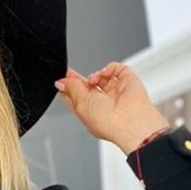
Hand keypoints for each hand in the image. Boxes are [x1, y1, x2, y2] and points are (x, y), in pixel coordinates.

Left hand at [55, 63, 170, 152]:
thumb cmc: (107, 121)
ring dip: (95, 75)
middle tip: (69, 72)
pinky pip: (116, 69)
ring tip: (94, 81)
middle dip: (78, 79)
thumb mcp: (81, 104)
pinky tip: (106, 73)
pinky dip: (109, 68)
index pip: (76, 98)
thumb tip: (61, 82)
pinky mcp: (127, 82)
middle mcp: (103, 103)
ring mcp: (115, 92)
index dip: (68, 88)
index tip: (60, 79)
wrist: (130, 119)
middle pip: (87, 86)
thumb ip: (71, 89)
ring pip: (101, 77)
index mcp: (90, 113)